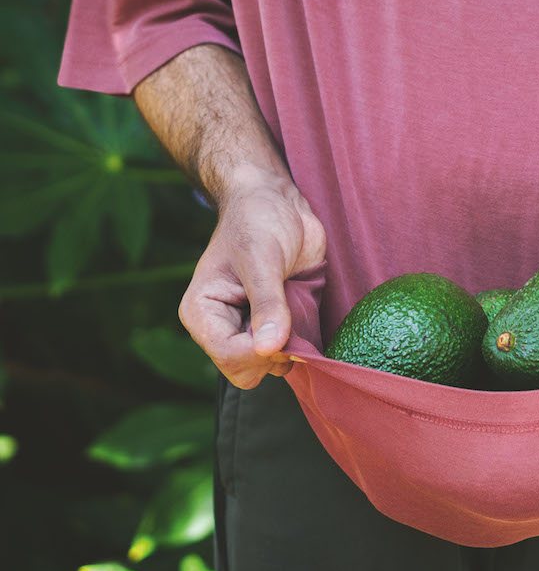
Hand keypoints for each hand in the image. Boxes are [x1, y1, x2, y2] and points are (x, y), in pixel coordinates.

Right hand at [178, 175, 326, 388]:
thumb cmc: (259, 220)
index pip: (230, 357)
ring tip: (296, 302)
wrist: (277, 200)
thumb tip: (269, 349)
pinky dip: (303, 339)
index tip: (285, 325)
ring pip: (272, 365)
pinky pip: (290, 351)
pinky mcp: (275, 323)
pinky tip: (304, 309)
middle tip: (291, 311)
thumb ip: (267, 303)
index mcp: (203, 313)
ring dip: (293, 343)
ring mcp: (249, 328)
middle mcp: (222, 327)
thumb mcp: (262, 258)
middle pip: (249, 370)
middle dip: (275, 351)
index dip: (262, 350)